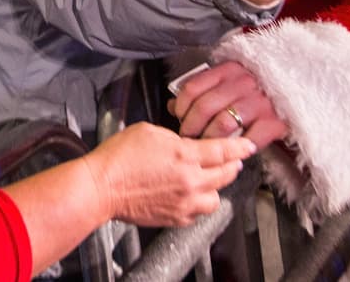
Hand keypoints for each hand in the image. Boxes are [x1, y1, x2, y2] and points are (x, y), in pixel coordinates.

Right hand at [83, 122, 254, 227]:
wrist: (101, 188)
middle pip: (226, 174)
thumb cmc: (118, 159)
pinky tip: (191, 193)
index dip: (239, 147)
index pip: (223, 151)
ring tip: (208, 179)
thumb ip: (174, 138)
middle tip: (231, 160)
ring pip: (216, 197)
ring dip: (216, 186)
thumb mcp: (148, 132)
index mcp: (184, 156)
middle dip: (232, 165)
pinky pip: (199, 212)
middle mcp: (190, 182)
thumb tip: (185, 142)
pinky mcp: (176, 218)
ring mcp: (184, 202)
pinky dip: (200, 202)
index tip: (248, 146)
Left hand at [168, 62, 287, 149]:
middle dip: (191, 126)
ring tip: (207, 145)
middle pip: (205, 107)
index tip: (180, 118)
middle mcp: (244, 82)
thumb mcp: (231, 80)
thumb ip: (203, 90)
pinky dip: (238, 146)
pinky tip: (234, 149)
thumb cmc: (259, 87)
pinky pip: (250, 137)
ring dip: (210, 139)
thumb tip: (173, 105)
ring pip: (223, 123)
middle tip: (189, 137)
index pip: (193, 87)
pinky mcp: (275, 120)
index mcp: (230, 69)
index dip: (181, 106)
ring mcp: (260, 101)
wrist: (299, 86)